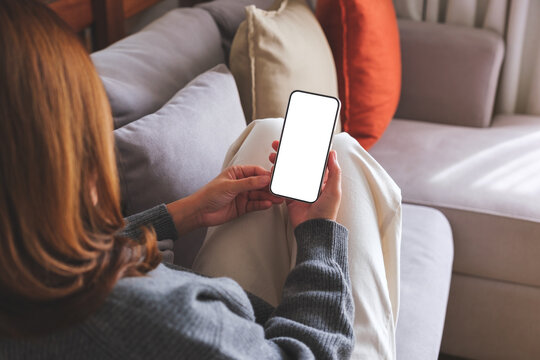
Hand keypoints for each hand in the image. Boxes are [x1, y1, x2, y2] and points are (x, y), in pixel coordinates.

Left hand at [167, 165, 282, 235]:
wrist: (200, 212)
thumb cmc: (209, 194)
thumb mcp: (230, 186)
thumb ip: (248, 183)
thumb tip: (263, 178)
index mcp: (237, 173)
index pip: (255, 171)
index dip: (266, 175)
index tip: (274, 178)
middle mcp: (241, 184)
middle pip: (259, 184)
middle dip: (269, 187)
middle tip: (278, 190)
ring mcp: (242, 195)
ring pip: (259, 195)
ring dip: (268, 197)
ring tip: (277, 199)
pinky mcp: (243, 207)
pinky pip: (255, 204)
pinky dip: (262, 204)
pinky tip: (267, 204)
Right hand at [269, 140, 341, 228]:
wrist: (314, 229)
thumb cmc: (327, 211)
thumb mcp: (334, 189)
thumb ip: (334, 171)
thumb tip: (332, 153)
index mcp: (321, 180)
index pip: (312, 161)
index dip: (304, 151)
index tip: (296, 141)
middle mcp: (309, 184)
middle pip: (297, 164)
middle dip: (287, 154)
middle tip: (279, 145)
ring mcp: (298, 190)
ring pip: (287, 172)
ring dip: (280, 163)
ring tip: (272, 156)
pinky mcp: (289, 197)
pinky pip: (281, 185)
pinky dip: (276, 177)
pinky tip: (271, 171)